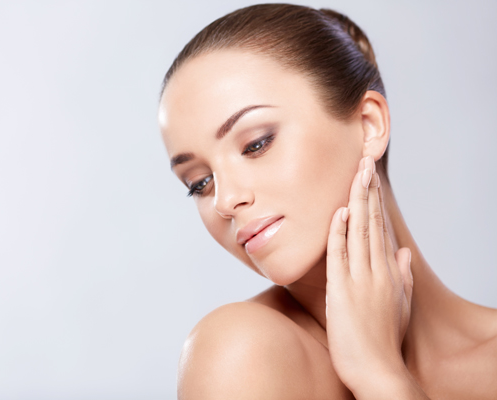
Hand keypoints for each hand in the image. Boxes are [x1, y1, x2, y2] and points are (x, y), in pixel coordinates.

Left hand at [325, 156, 416, 397]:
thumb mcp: (400, 305)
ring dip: (357, 202)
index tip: (370, 179)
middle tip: (365, 162)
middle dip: (368, 191)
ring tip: (357, 174)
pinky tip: (339, 212)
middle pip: (372, 224)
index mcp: (389, 273)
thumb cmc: (385, 340)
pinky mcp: (342, 291)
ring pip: (359, 233)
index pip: (381, 229)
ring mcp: (361, 280)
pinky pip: (340, 255)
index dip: (375, 202)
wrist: (378, 370)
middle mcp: (377, 272)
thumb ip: (402, 276)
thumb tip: (402, 252)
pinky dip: (340, 233)